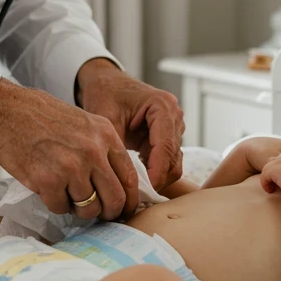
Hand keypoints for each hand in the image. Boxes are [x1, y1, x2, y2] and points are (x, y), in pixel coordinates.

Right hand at [0, 79, 139, 220]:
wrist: (6, 111)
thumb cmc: (40, 116)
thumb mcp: (84, 123)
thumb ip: (102, 149)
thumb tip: (114, 184)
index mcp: (106, 134)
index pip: (130, 177)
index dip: (128, 200)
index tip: (123, 209)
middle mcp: (93, 151)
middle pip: (114, 198)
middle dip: (108, 213)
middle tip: (98, 214)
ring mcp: (72, 167)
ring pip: (88, 208)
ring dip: (77, 207)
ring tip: (65, 193)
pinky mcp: (49, 180)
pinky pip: (61, 208)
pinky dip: (54, 203)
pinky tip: (46, 187)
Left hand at [76, 59, 184, 191]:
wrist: (106, 83)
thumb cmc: (106, 94)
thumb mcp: (106, 119)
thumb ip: (116, 146)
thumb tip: (122, 179)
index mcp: (162, 106)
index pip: (165, 145)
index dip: (157, 171)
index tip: (146, 189)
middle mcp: (174, 116)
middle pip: (173, 157)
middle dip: (157, 177)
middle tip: (137, 196)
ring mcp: (173, 127)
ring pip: (173, 162)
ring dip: (157, 177)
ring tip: (136, 191)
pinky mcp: (166, 137)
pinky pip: (167, 161)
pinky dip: (155, 173)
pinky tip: (138, 181)